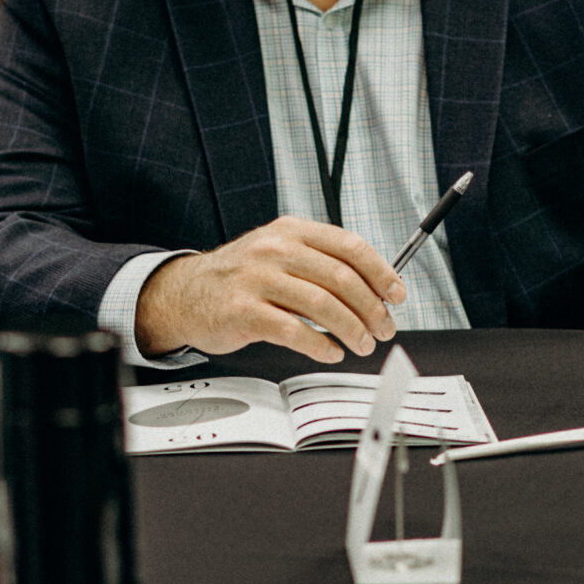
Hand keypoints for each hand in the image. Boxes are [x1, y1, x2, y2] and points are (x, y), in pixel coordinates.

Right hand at [135, 217, 404, 362]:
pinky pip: (294, 331)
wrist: (186, 293)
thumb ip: (320, 264)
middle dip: (371, 309)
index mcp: (291, 231)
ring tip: (361, 345)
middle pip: (341, 279)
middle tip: (382, 329)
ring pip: (322, 305)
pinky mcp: (243, 311)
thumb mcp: (280, 254)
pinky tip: (330, 352)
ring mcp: (257, 279)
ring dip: (351, 330)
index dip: (381, 273)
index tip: (397, 295)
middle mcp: (275, 249)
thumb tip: (374, 288)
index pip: (350, 247)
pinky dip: (320, 346)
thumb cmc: (241, 278)